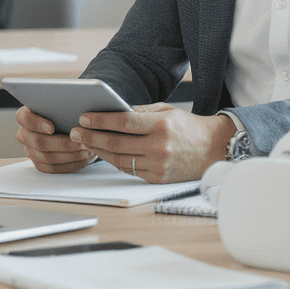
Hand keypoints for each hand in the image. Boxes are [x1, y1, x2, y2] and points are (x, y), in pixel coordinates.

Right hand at [15, 106, 95, 173]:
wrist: (74, 129)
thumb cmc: (69, 113)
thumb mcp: (67, 106)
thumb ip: (64, 105)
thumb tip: (74, 107)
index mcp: (26, 116)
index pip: (24, 118)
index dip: (37, 124)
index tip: (52, 128)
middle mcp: (24, 134)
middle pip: (37, 141)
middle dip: (61, 143)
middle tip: (80, 140)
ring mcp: (30, 150)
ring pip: (46, 157)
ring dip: (69, 154)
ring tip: (85, 149)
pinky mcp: (39, 164)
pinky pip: (52, 169)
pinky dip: (69, 164)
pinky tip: (82, 158)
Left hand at [69, 103, 235, 182]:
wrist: (214, 149)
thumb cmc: (188, 127)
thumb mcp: (166, 111)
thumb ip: (139, 112)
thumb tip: (113, 111)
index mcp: (161, 125)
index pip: (123, 122)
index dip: (100, 120)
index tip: (83, 117)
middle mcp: (159, 146)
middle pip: (116, 143)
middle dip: (92, 137)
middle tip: (75, 132)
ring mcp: (159, 165)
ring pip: (120, 159)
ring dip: (99, 151)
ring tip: (85, 142)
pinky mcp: (158, 178)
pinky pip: (130, 170)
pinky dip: (115, 161)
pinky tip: (104, 153)